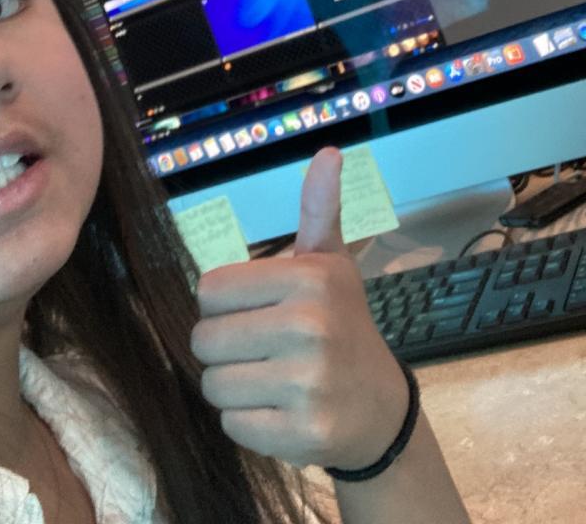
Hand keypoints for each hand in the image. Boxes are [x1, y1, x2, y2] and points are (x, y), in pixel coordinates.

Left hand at [190, 146, 408, 470]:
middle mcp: (310, 326)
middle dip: (225, 348)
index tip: (257, 311)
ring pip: (213, 384)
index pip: (209, 290)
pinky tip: (280, 410)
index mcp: (309, 278)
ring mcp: (308, 383)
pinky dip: (247, 422)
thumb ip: (318, 208)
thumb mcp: (330, 264)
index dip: (224, 304)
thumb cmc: (341, 324)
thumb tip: (328, 151)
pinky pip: (232, 424)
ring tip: (270, 380)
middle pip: (204, 339)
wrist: (380, 407)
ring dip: (233, 386)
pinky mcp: (303, 433)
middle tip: (262, 350)